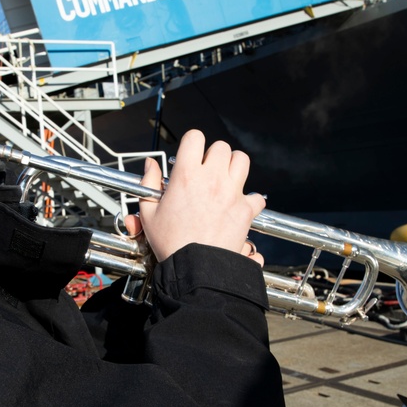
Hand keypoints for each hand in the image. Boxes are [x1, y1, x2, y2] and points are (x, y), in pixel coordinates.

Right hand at [128, 130, 264, 264]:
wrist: (195, 268)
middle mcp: (212, 179)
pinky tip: (239, 205)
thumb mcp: (149, 212)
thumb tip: (150, 165)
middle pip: (221, 147)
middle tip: (207, 169)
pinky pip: (257, 196)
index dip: (192, 143)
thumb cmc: (171, 243)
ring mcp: (232, 192)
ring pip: (242, 160)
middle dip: (213, 155)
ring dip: (234, 166)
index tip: (190, 154)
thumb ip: (149, 183)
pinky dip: (250, 199)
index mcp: (186, 176)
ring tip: (225, 178)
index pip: (194, 137)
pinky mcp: (246, 209)